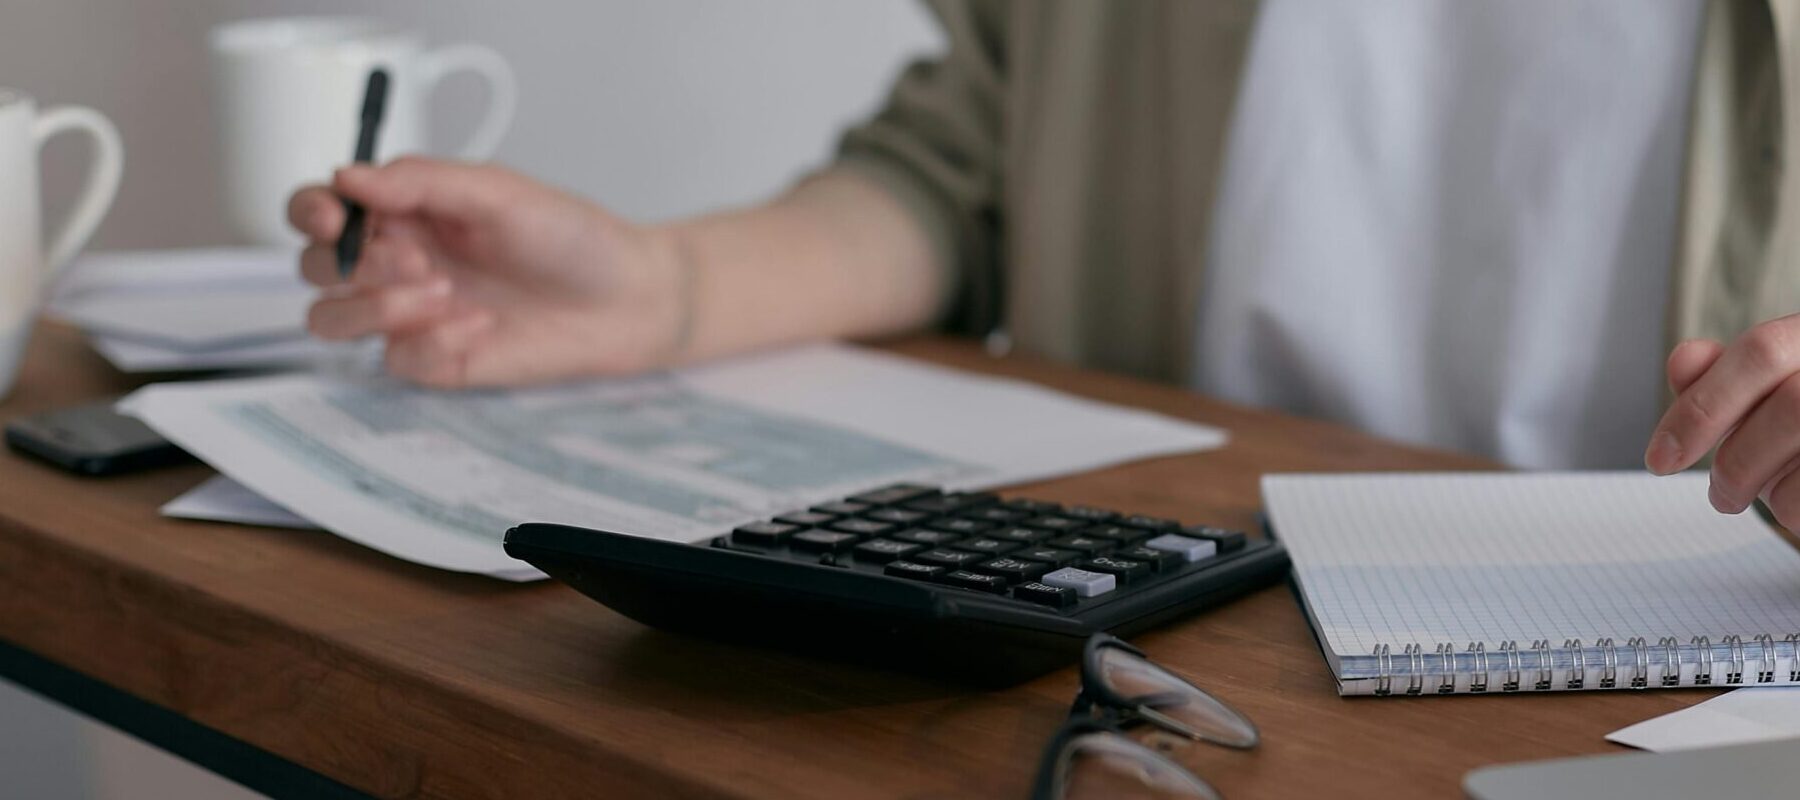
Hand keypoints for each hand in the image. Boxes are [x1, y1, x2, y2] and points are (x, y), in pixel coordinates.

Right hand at [289, 156, 687, 386]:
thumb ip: (421, 180)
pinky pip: (396, 360)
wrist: (627, 300)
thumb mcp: (497, 192)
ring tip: (442, 291)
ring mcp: (410, 315)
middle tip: (419, 259)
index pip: (320, 209)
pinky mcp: (435, 361)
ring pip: (331, 318)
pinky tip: (482, 327)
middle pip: (314, 266)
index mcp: (404, 211)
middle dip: (352, 263)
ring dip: (373, 306)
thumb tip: (348, 175)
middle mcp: (397, 261)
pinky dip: (431, 342)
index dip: (311, 212)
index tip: (334, 216)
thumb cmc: (571, 239)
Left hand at [1646, 314, 1799, 526]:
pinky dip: (1795, 507)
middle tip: (1718, 495)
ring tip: (1744, 498)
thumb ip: (1717, 379)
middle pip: (1793, 403)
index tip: (1660, 460)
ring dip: (1765, 485)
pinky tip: (1792, 502)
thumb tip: (1684, 361)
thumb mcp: (1755, 398)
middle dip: (1738, 459)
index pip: (1762, 350)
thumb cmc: (1792, 427)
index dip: (1703, 405)